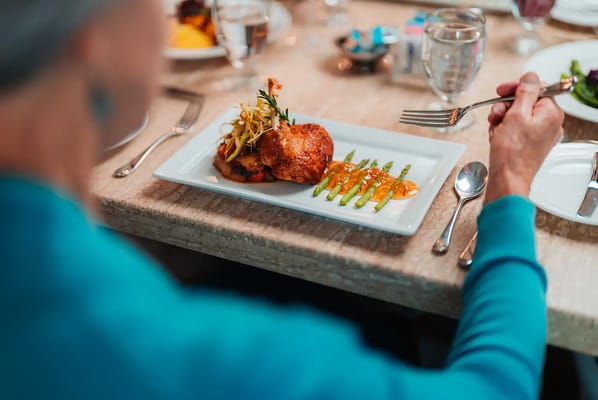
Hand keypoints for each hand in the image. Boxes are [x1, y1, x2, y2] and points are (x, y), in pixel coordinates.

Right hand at [485, 72, 564, 203]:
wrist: (507, 179)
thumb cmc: (512, 153)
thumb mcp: (516, 114)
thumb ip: (525, 92)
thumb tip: (530, 77)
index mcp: (551, 113)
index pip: (537, 88)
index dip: (517, 88)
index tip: (502, 90)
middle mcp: (550, 123)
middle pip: (526, 102)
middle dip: (506, 106)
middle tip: (495, 113)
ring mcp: (540, 135)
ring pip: (518, 115)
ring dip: (502, 118)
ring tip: (494, 128)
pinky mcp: (530, 144)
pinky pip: (516, 129)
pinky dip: (504, 129)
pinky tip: (496, 136)